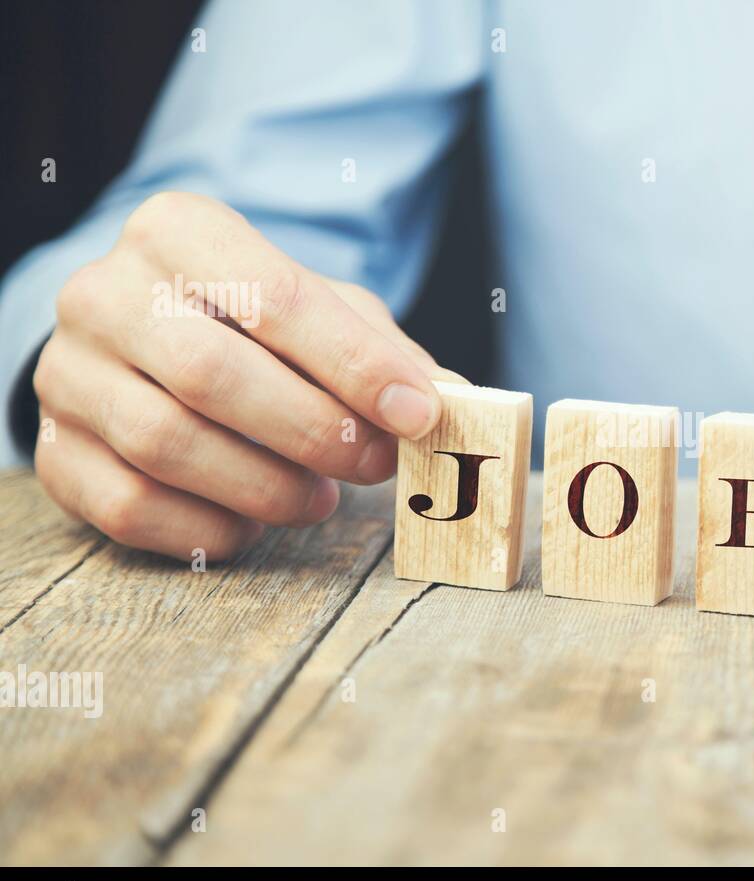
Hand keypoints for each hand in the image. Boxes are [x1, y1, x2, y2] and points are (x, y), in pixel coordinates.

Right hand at [33, 191, 464, 560]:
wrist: (142, 341)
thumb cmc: (253, 325)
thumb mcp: (324, 311)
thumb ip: (381, 349)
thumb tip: (452, 401)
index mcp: (179, 233)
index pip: (275, 299)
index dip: (356, 366)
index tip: (419, 415)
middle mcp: (105, 292)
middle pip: (213, 375)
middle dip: (316, 433)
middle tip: (379, 466)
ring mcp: (68, 372)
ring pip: (168, 445)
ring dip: (267, 488)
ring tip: (320, 499)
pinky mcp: (55, 450)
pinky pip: (129, 506)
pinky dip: (206, 529)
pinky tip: (249, 525)